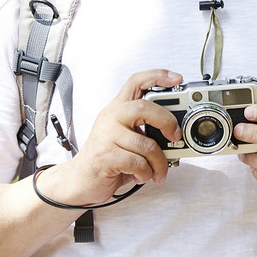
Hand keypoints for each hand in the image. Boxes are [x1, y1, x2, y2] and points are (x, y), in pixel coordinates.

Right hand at [39, 69, 183, 207]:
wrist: (79, 180)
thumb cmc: (107, 159)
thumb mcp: (124, 137)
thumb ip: (144, 130)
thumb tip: (175, 135)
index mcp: (117, 109)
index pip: (136, 82)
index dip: (157, 76)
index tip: (176, 78)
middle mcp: (111, 117)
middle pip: (145, 108)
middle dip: (167, 122)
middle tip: (175, 136)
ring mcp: (106, 136)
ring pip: (147, 144)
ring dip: (159, 163)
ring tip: (157, 171)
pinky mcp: (106, 156)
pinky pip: (138, 163)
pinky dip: (146, 173)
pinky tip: (141, 176)